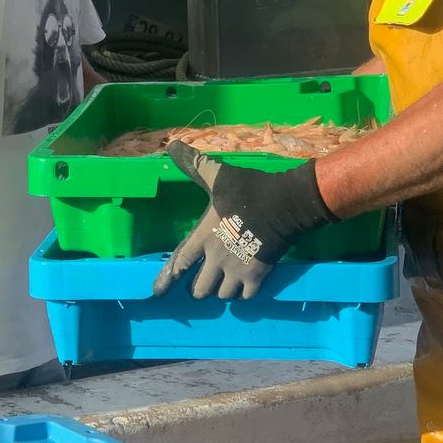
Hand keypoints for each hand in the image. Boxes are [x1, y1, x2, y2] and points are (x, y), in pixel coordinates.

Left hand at [153, 139, 336, 300]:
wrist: (284, 204)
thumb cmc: (249, 190)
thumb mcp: (219, 175)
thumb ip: (195, 165)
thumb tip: (172, 145)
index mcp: (203, 237)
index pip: (179, 264)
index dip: (166, 279)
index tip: (157, 293)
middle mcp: (216, 258)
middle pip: (200, 289)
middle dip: (199, 287)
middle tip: (204, 280)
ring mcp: (238, 270)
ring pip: (222, 295)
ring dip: (222, 290)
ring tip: (225, 281)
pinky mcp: (258, 276)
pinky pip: (245, 297)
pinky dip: (243, 293)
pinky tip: (244, 284)